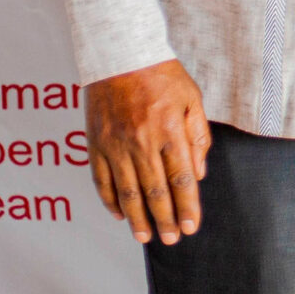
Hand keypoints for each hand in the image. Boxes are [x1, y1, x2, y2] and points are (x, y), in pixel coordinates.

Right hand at [86, 58, 210, 243]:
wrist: (119, 54)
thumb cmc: (161, 75)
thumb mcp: (191, 99)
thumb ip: (197, 136)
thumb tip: (198, 174)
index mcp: (169, 130)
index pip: (182, 178)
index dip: (187, 206)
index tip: (191, 226)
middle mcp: (142, 141)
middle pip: (155, 191)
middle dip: (165, 219)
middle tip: (172, 239)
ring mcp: (115, 145)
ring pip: (127, 191)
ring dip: (137, 218)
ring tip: (145, 237)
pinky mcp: (95, 144)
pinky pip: (101, 180)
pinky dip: (110, 200)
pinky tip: (120, 214)